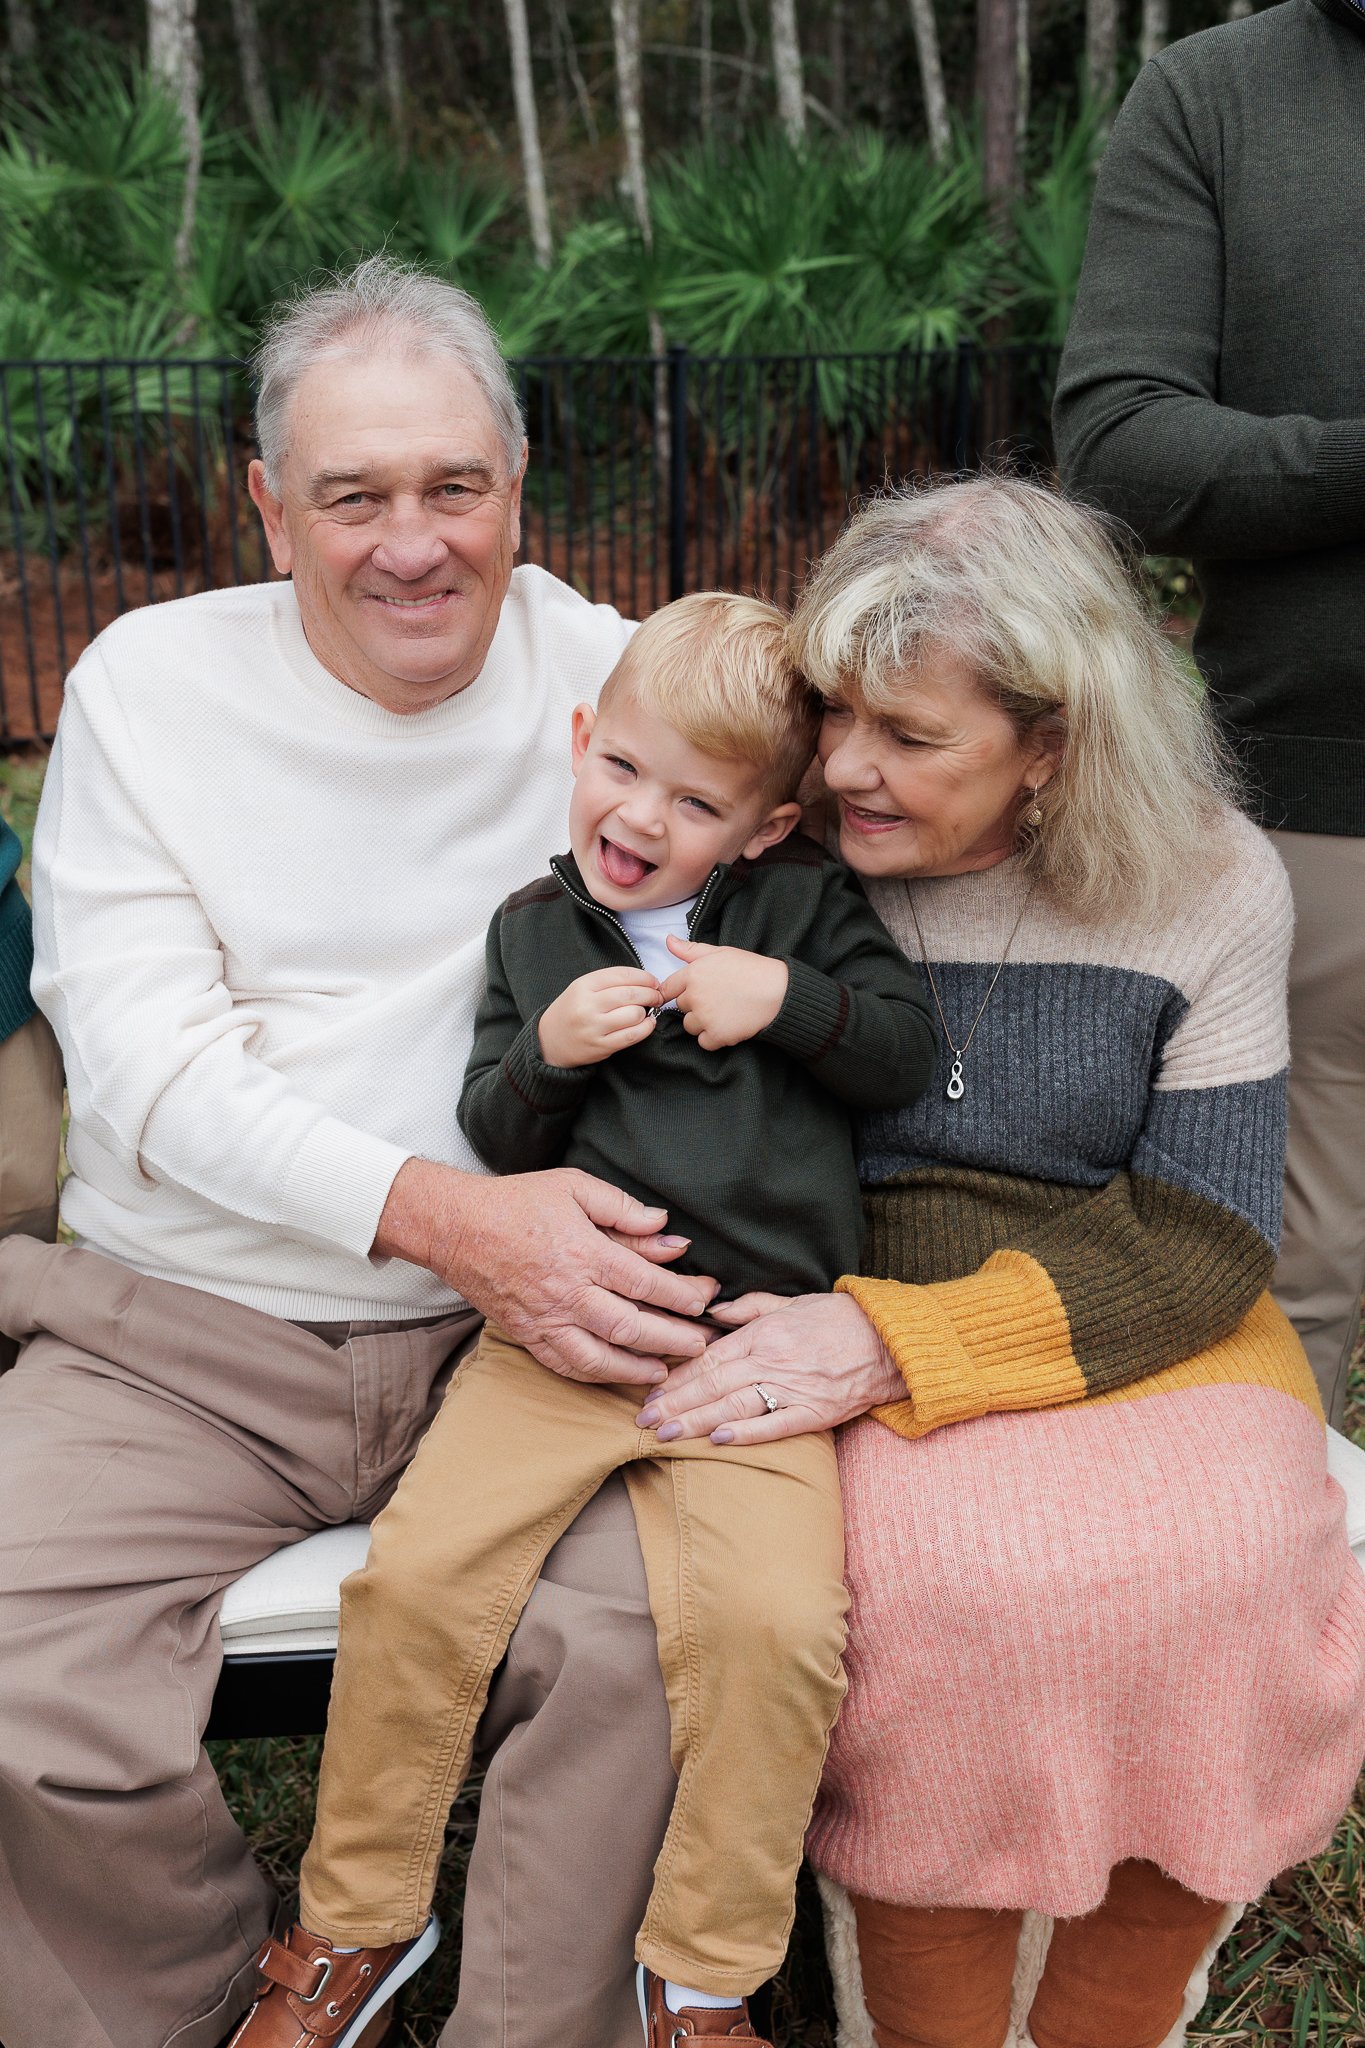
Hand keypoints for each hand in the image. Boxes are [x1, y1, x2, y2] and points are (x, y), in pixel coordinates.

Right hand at [374, 1158, 717, 1384]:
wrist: (456, 1227)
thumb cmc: (518, 1202)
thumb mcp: (574, 1188)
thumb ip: (622, 1209)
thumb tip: (666, 1228)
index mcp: (583, 1252)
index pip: (646, 1282)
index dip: (682, 1294)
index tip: (707, 1298)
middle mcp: (567, 1292)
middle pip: (632, 1326)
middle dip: (673, 1338)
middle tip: (703, 1344)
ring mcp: (546, 1318)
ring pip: (601, 1356)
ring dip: (639, 1367)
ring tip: (668, 1370)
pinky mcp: (528, 1335)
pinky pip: (567, 1364)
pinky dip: (597, 1374)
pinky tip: (618, 1374)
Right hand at [538, 967, 662, 1067]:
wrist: (550, 1040)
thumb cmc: (572, 1010)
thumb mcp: (582, 988)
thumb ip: (610, 982)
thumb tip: (646, 981)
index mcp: (584, 985)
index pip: (622, 975)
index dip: (644, 977)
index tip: (653, 981)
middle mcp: (588, 1005)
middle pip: (631, 994)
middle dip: (651, 994)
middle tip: (657, 996)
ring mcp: (594, 1027)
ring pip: (634, 1014)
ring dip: (646, 1012)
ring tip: (646, 1011)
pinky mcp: (601, 1046)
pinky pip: (632, 1035)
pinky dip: (646, 1028)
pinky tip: (647, 1024)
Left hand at [634, 1291, 904, 1441]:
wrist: (888, 1339)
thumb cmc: (837, 1319)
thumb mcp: (789, 1301)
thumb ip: (747, 1308)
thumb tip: (711, 1311)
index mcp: (763, 1333)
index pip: (708, 1358)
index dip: (676, 1378)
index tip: (650, 1393)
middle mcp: (773, 1360)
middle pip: (712, 1385)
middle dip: (674, 1405)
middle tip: (643, 1420)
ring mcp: (794, 1388)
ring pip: (735, 1406)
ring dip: (696, 1421)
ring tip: (666, 1435)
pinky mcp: (817, 1412)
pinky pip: (776, 1425)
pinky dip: (747, 1432)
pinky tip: (719, 1440)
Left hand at [656, 938, 787, 1050]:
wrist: (777, 991)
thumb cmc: (751, 969)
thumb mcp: (720, 952)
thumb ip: (690, 950)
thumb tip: (668, 941)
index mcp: (693, 974)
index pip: (668, 988)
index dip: (676, 992)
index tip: (689, 995)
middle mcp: (695, 996)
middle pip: (682, 1007)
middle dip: (695, 1005)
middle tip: (718, 999)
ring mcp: (705, 1017)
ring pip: (690, 1026)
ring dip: (702, 1023)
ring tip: (723, 1012)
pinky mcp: (717, 1035)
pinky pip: (704, 1042)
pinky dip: (714, 1038)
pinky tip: (728, 1025)